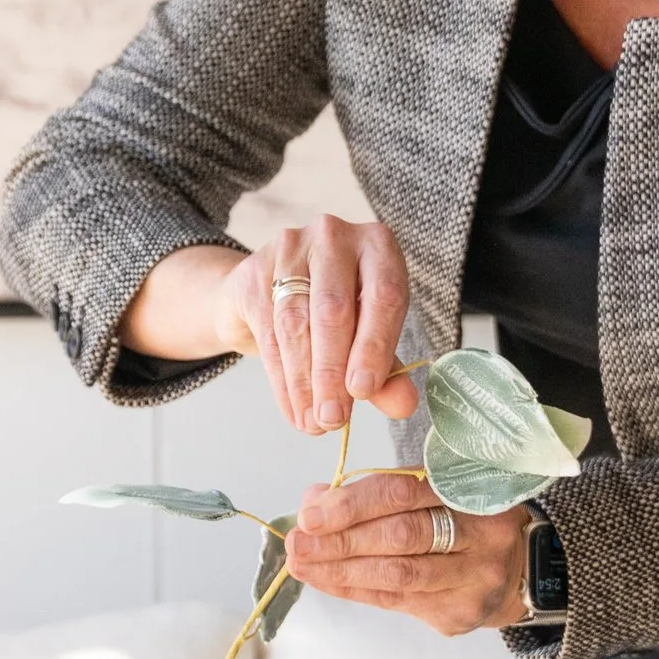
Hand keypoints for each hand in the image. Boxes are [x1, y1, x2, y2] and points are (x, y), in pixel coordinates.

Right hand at [216, 215, 418, 437]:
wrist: (268, 292)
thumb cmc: (333, 311)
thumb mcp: (368, 335)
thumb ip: (388, 369)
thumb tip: (404, 404)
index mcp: (377, 245)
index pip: (382, 295)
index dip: (373, 346)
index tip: (363, 391)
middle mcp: (334, 236)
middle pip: (333, 309)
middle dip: (332, 372)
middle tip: (333, 418)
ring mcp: (289, 248)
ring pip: (296, 323)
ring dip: (304, 381)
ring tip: (313, 421)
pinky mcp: (253, 271)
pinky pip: (268, 332)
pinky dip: (282, 379)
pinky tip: (293, 408)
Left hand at [288, 470, 533, 635]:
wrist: (520, 569)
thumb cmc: (461, 521)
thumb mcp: (431, 492)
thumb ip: (376, 493)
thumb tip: (314, 502)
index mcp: (470, 489)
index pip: (403, 493)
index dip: (352, 504)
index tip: (310, 514)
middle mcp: (480, 533)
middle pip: (400, 537)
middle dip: (340, 540)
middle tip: (298, 544)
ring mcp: (475, 578)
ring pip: (399, 576)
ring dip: (341, 571)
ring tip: (303, 565)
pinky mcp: (462, 613)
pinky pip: (398, 603)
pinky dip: (356, 591)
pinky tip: (328, 581)